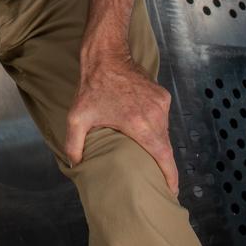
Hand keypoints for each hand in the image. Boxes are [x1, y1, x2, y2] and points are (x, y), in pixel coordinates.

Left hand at [65, 56, 178, 195]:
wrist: (106, 55)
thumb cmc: (92, 86)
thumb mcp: (77, 117)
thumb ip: (73, 144)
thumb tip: (75, 164)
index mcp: (140, 125)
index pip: (164, 157)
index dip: (170, 176)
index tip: (171, 191)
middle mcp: (155, 115)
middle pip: (164, 146)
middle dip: (161, 162)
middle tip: (154, 175)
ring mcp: (160, 103)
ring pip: (164, 131)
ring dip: (157, 141)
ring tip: (146, 150)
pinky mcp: (162, 94)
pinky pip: (162, 116)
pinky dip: (155, 125)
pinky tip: (143, 127)